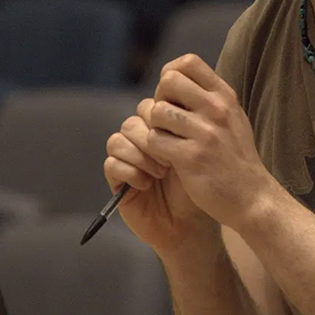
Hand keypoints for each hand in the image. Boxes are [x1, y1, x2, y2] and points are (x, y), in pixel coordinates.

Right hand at [104, 99, 217, 256]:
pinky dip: (129, 171)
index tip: (183, 132)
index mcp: (163, 128)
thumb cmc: (203, 185)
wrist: (194, 224)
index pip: (152, 103)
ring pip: (119, 139)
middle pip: (134, 119)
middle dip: (152, 136)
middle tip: (171, 157)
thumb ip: (194, 120)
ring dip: (141, 154)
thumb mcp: (203, 148)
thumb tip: (187, 90)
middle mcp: (144, 140)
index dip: (162, 114)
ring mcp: (129, 159)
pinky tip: (146, 184)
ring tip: (161, 171)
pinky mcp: (117, 180)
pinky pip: (111, 163)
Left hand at [144, 54, 278, 230]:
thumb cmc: (236, 158)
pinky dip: (155, 151)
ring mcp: (205, 133)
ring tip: (167, 142)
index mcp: (225, 96)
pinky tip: (167, 160)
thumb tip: (174, 77)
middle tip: (166, 122)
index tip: (173, 97)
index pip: (188, 62)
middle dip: (160, 99)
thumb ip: (209, 97)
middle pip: (168, 81)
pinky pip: (155, 140)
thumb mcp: (232, 118)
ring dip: (156, 127)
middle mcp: (217, 109)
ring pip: (157, 111)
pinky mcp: (191, 158)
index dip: (171, 76)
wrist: (252, 198)